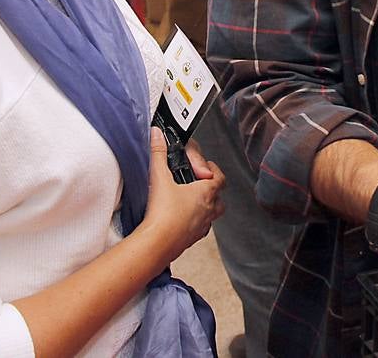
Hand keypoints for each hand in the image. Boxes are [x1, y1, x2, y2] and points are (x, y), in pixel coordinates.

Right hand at [140, 128, 224, 264]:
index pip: (220, 178)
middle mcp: (208, 210)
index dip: (215, 170)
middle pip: (220, 198)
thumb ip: (158, 153)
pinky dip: (197, 222)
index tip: (207, 166)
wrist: (157, 243)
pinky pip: (201, 229)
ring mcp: (202, 227)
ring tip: (193, 201)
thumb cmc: (163, 213)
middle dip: (214, 190)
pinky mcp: (192, 239)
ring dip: (207, 207)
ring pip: (213, 215)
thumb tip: (157, 134)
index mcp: (205, 193)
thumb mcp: (159, 177)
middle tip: (201, 183)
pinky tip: (183, 219)